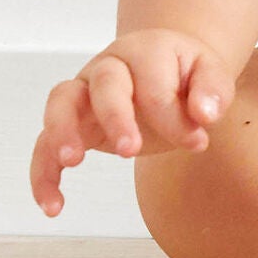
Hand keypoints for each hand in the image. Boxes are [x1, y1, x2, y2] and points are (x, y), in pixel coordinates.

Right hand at [30, 30, 235, 217]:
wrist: (167, 69)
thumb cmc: (187, 76)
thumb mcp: (210, 75)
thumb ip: (213, 90)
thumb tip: (205, 114)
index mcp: (146, 51)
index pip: (154, 86)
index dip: (175, 119)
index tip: (198, 142)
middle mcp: (109, 66)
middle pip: (103, 83)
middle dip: (115, 117)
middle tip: (131, 151)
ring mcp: (85, 92)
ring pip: (61, 102)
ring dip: (62, 131)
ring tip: (71, 162)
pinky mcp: (71, 122)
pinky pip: (44, 143)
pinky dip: (43, 173)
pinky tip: (53, 206)